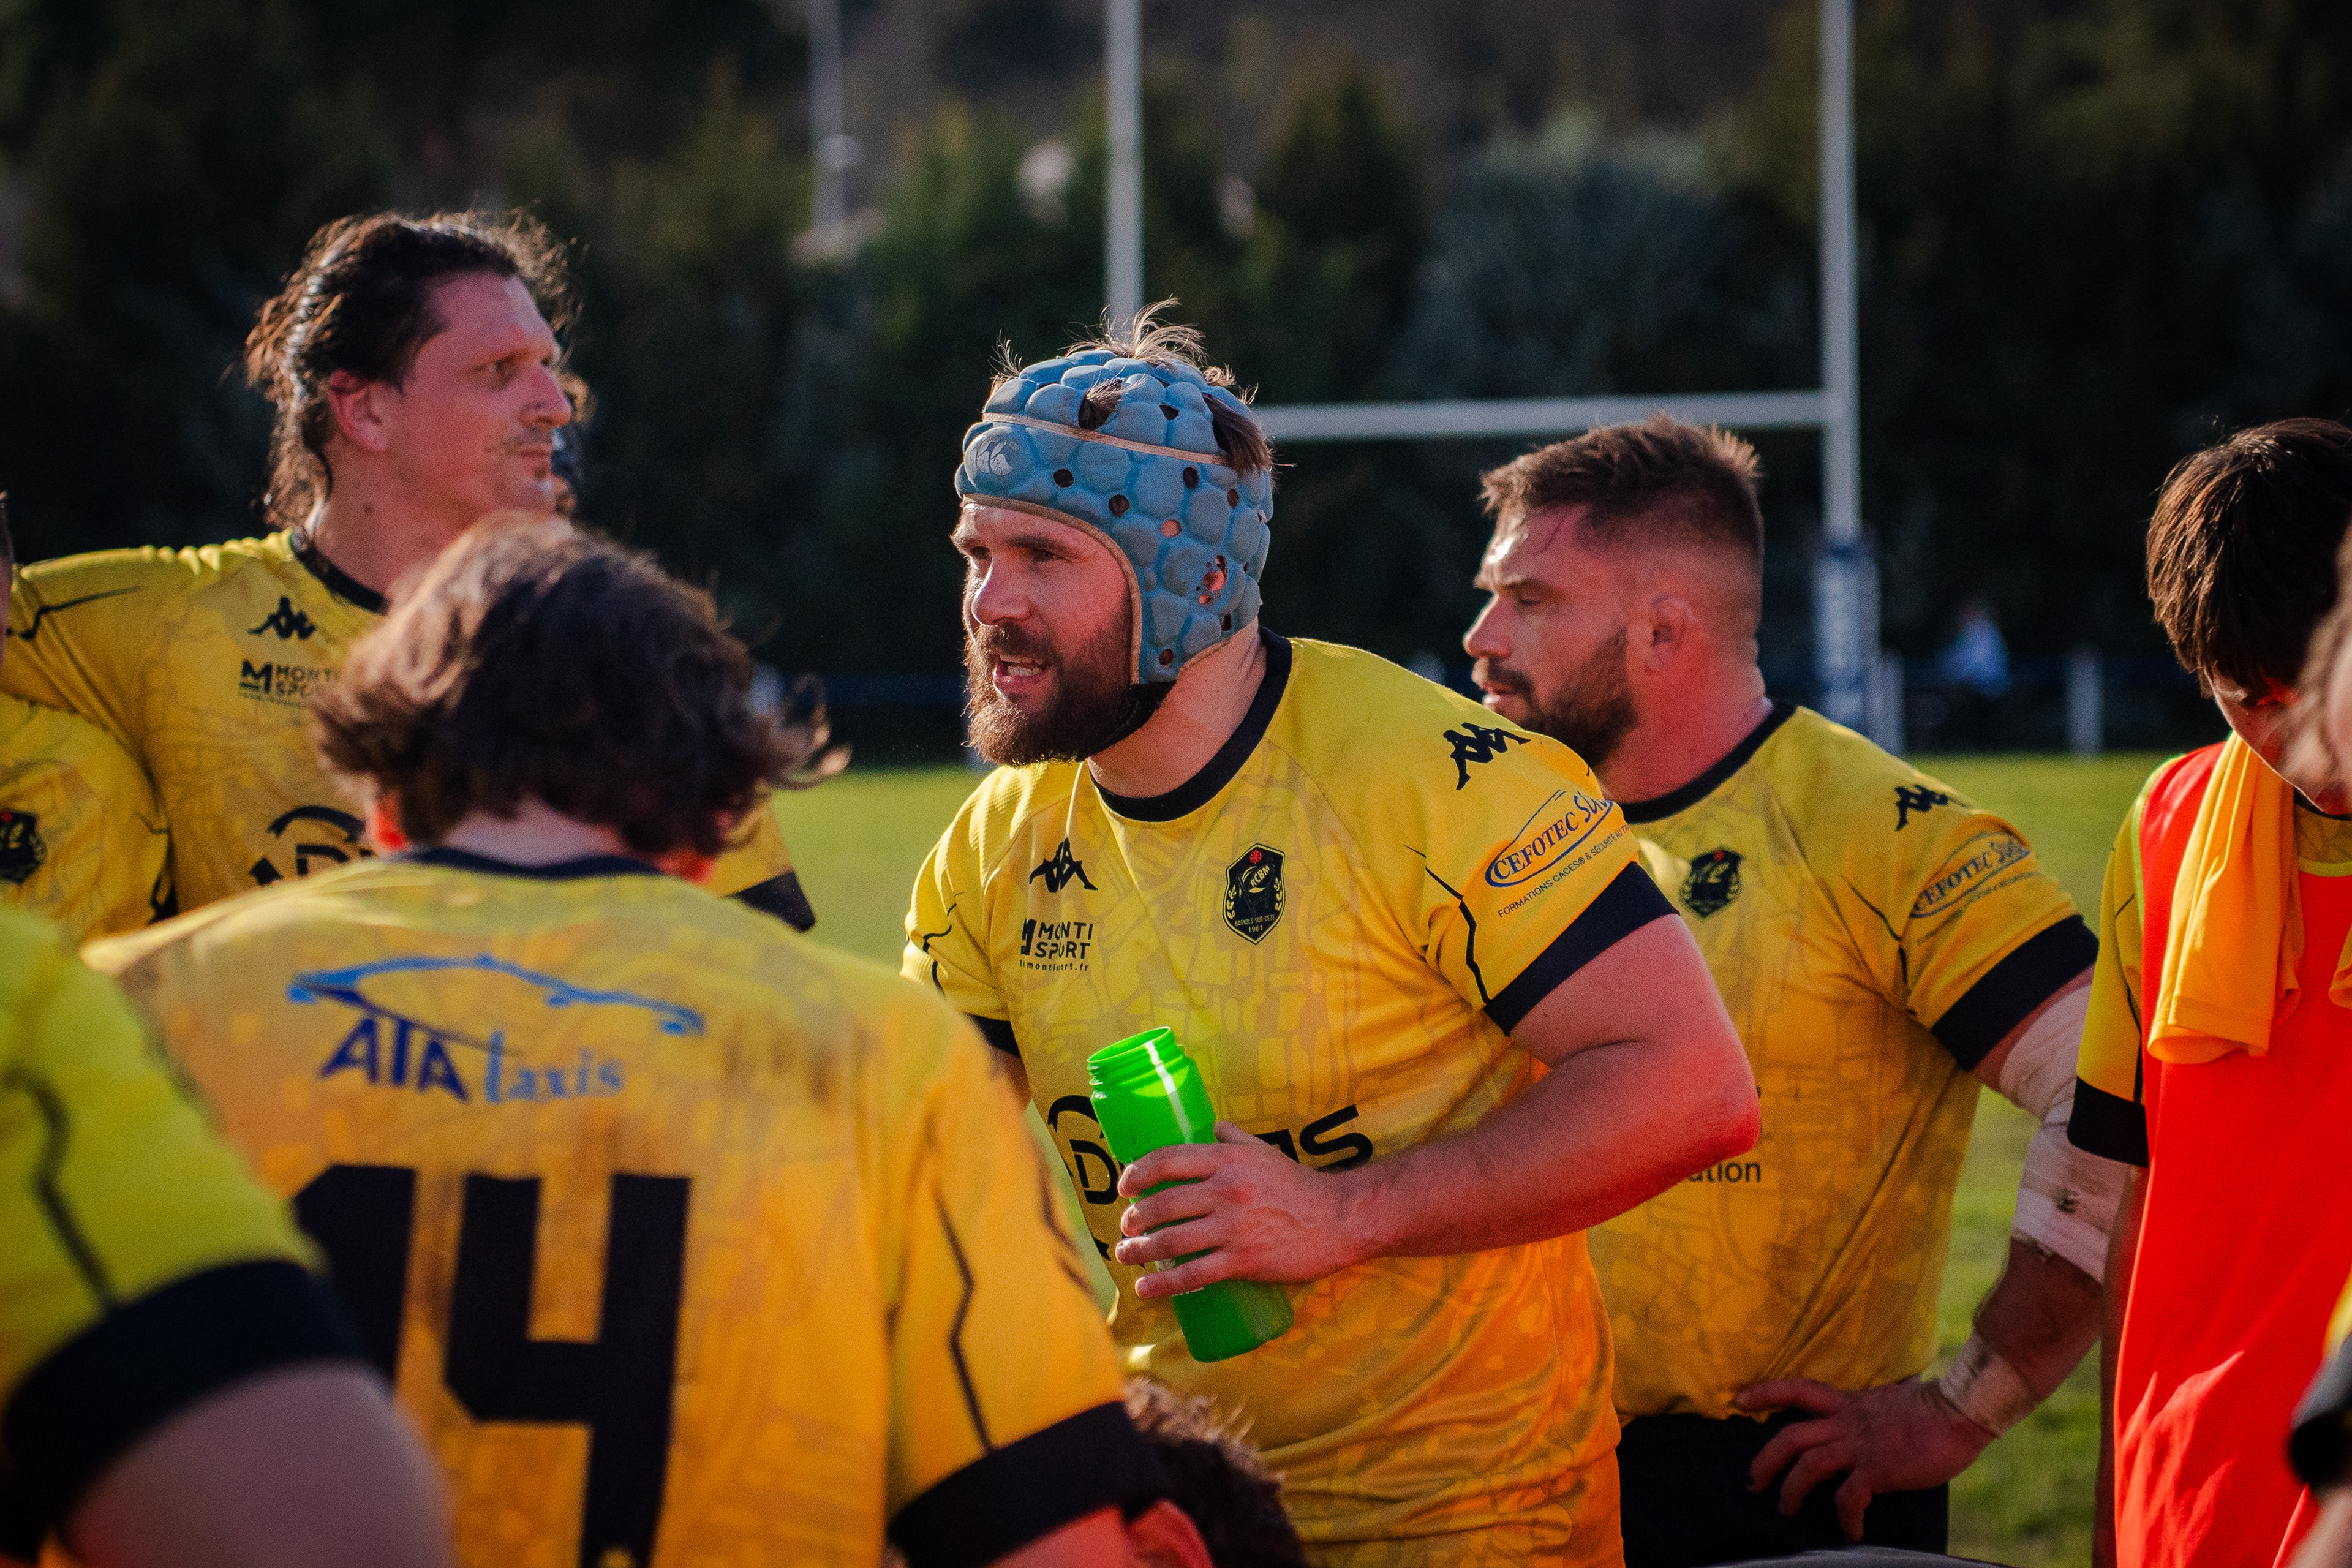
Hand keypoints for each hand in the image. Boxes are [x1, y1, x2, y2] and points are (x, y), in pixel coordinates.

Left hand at [1112, 1122, 1367, 1295]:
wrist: (1339, 1219)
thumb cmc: (1298, 1185)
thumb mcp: (1265, 1151)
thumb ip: (1236, 1139)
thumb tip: (1212, 1127)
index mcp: (1228, 1160)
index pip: (1167, 1160)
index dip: (1137, 1172)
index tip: (1123, 1187)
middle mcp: (1226, 1190)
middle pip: (1163, 1203)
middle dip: (1134, 1219)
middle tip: (1125, 1228)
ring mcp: (1234, 1227)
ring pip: (1172, 1240)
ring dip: (1140, 1250)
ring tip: (1126, 1255)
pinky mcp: (1244, 1260)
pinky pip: (1194, 1275)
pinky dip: (1164, 1285)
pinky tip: (1146, 1289)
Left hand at [1736, 1376, 1995, 1542]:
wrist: (1959, 1413)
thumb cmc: (1928, 1410)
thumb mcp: (1883, 1401)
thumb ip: (1862, 1411)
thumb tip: (1857, 1420)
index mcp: (1846, 1403)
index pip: (1797, 1389)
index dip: (1765, 1393)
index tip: (1739, 1400)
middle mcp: (1846, 1422)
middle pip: (1790, 1436)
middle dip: (1765, 1460)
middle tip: (1753, 1481)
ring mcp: (1860, 1445)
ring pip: (1809, 1466)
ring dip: (1792, 1490)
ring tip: (1787, 1509)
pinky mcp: (1878, 1469)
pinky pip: (1849, 1497)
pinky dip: (1845, 1518)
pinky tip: (1851, 1533)